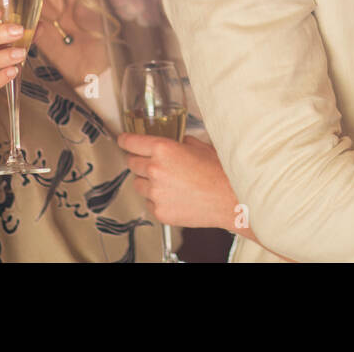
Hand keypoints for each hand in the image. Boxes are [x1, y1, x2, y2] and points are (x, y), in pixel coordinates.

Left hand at [119, 134, 238, 229]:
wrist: (230, 198)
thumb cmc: (219, 172)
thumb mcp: (200, 147)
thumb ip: (181, 142)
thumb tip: (175, 141)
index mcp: (164, 149)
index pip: (132, 143)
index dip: (126, 141)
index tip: (123, 141)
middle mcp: (155, 170)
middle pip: (132, 163)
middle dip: (140, 161)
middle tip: (154, 164)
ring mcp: (155, 193)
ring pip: (138, 184)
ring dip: (147, 182)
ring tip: (168, 183)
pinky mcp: (159, 211)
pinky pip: (149, 202)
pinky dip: (157, 199)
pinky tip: (174, 196)